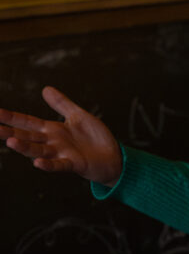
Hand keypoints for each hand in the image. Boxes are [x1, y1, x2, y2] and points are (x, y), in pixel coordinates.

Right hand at [0, 86, 121, 185]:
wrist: (113, 156)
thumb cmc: (95, 138)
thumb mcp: (78, 116)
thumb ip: (61, 104)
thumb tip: (45, 89)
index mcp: (53, 130)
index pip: (28, 122)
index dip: (12, 118)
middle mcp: (53, 143)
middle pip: (28, 137)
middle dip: (10, 133)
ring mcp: (62, 154)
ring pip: (39, 150)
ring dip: (25, 147)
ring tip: (10, 142)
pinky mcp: (74, 164)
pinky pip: (58, 165)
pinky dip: (48, 164)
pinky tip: (37, 162)